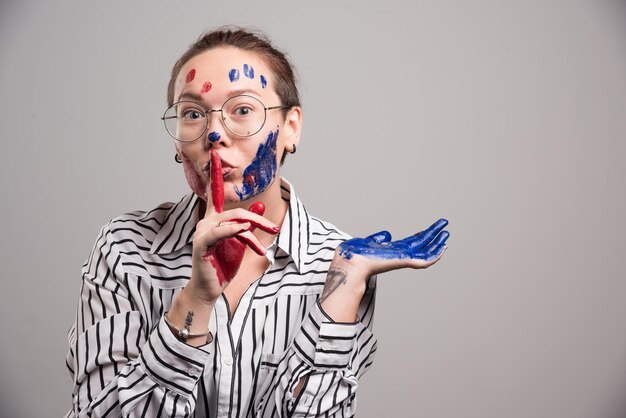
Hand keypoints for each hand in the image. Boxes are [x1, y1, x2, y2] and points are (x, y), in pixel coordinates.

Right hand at [187, 150, 279, 302]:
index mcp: (214, 219)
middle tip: (275, 228)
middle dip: (258, 219)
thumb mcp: (241, 242)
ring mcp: (202, 232)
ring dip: (252, 230)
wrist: (209, 290)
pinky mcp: (201, 244)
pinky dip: (234, 230)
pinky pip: (219, 232)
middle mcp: (206, 222)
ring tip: (264, 242)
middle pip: (236, 211)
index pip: (215, 192)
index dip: (216, 173)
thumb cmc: (222, 266)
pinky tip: (245, 232)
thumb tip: (259, 207)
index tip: (216, 154)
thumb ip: (248, 225)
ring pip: (233, 221)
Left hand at [337, 218, 449, 276]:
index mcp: (394, 250)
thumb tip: (387, 235)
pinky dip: (434, 255)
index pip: (414, 242)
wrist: (351, 261)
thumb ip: (380, 238)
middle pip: (423, 245)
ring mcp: (403, 259)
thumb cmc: (357, 253)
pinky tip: (442, 247)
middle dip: (434, 236)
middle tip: (446, 227)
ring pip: (426, 252)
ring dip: (437, 244)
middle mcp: (401, 255)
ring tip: (447, 234)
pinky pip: (424, 260)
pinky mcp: (404, 261)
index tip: (433, 229)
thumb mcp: (371, 242)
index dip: (424, 235)